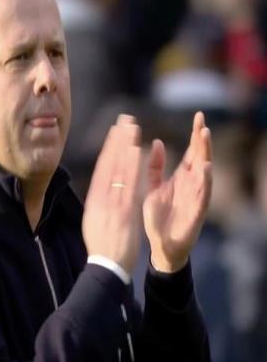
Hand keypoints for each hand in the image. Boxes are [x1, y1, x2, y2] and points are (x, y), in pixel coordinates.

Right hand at [82, 114, 142, 274]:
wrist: (107, 266)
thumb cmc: (101, 245)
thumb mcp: (93, 221)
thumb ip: (99, 203)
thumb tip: (102, 187)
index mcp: (93, 200)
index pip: (102, 168)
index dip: (108, 148)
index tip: (114, 132)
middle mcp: (101, 197)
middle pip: (109, 164)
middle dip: (117, 140)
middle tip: (125, 120)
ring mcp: (112, 202)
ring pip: (119, 169)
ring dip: (126, 146)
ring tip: (132, 127)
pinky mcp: (124, 210)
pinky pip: (129, 184)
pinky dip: (133, 166)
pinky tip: (138, 150)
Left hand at [143, 112, 212, 272]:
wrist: (161, 245)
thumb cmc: (159, 216)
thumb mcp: (154, 187)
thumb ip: (156, 167)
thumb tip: (158, 142)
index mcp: (181, 178)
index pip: (191, 152)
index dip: (195, 135)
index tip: (198, 116)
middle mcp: (191, 185)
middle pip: (199, 157)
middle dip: (202, 139)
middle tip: (202, 121)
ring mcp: (195, 197)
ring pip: (203, 172)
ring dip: (205, 154)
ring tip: (205, 137)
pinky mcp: (196, 212)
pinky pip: (202, 194)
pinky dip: (205, 181)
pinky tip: (206, 167)